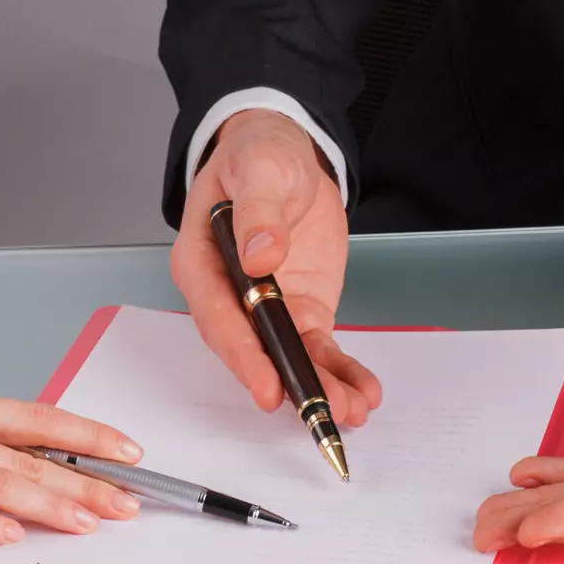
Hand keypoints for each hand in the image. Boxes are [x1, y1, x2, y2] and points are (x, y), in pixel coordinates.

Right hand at [170, 110, 379, 424]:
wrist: (287, 152)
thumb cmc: (258, 156)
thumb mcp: (258, 169)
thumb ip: (256, 212)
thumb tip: (261, 255)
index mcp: (201, 263)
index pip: (218, 317)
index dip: (243, 355)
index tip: (267, 385)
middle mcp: (228, 296)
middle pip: (252, 349)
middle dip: (287, 382)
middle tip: (319, 411)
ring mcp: (266, 307)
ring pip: (288, 357)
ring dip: (318, 387)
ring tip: (351, 410)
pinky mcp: (300, 310)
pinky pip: (317, 348)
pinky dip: (339, 371)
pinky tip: (362, 391)